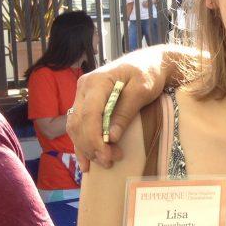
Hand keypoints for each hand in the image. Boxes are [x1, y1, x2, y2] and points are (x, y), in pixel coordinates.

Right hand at [68, 46, 169, 170]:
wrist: (150, 63)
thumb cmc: (148, 73)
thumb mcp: (142, 90)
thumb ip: (126, 111)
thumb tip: (112, 137)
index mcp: (96, 82)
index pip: (88, 115)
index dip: (95, 138)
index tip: (107, 156)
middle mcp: (84, 88)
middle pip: (79, 123)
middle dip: (92, 146)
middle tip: (110, 162)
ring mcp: (83, 95)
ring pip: (75, 127)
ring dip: (86, 147)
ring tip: (103, 162)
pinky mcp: (86, 102)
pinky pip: (78, 125)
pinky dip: (81, 143)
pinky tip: (86, 159)